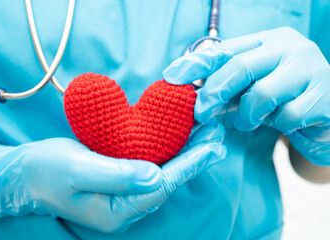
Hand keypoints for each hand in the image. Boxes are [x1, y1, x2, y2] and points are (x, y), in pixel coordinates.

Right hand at [0, 119, 224, 233]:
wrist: (27, 174)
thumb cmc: (47, 171)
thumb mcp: (76, 171)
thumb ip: (115, 176)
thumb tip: (155, 176)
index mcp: (117, 210)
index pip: (161, 186)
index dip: (188, 165)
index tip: (211, 145)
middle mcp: (126, 205)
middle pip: (169, 179)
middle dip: (194, 157)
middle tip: (217, 133)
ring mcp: (124, 193)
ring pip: (163, 171)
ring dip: (185, 151)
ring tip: (206, 131)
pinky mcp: (121, 179)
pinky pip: (151, 163)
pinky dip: (168, 148)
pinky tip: (179, 134)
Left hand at [163, 27, 329, 164]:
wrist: (327, 115)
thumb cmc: (282, 99)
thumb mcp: (252, 88)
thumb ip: (227, 88)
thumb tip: (191, 97)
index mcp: (268, 40)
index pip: (224, 49)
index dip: (195, 64)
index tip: (170, 77)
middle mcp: (290, 47)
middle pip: (239, 66)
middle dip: (213, 92)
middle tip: (199, 113)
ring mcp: (310, 69)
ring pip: (261, 94)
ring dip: (247, 115)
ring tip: (250, 120)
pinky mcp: (324, 96)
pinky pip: (286, 116)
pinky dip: (276, 125)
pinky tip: (282, 122)